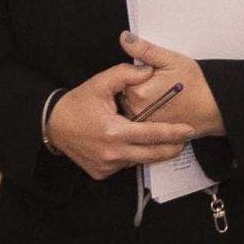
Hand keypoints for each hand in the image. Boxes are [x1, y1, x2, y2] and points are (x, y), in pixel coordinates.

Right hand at [46, 59, 199, 179]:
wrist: (53, 125)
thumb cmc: (78, 103)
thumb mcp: (100, 82)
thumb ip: (126, 73)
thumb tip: (149, 70)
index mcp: (114, 131)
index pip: (152, 134)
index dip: (173, 133)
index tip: (189, 130)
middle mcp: (111, 153)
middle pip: (151, 154)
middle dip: (172, 147)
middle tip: (186, 139)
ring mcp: (106, 166)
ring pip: (139, 160)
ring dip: (153, 151)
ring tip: (167, 141)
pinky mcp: (101, 173)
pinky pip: (126, 164)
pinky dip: (134, 155)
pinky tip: (138, 144)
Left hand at [117, 31, 224, 137]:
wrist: (213, 110)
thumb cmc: (196, 85)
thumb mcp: (171, 60)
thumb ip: (145, 49)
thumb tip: (126, 38)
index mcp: (138, 91)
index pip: (122, 76)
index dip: (137, 71)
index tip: (153, 72)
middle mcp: (136, 110)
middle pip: (125, 92)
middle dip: (137, 85)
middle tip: (160, 83)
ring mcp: (142, 123)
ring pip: (130, 105)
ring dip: (140, 99)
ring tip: (162, 95)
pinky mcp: (149, 132)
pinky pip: (140, 118)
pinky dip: (147, 111)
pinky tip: (162, 107)